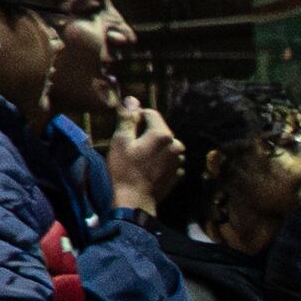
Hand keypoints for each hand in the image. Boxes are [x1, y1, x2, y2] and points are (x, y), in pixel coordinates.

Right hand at [99, 97, 179, 217]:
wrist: (135, 200)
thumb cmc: (125, 169)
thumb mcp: (121, 140)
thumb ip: (128, 118)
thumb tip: (131, 99)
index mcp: (163, 134)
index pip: (151, 113)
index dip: (136, 117)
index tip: (125, 129)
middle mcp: (176, 145)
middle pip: (159, 129)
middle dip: (145, 133)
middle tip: (129, 146)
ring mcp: (179, 160)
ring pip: (163, 144)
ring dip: (152, 147)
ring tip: (137, 159)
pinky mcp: (178, 172)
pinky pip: (167, 159)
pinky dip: (158, 159)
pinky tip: (146, 168)